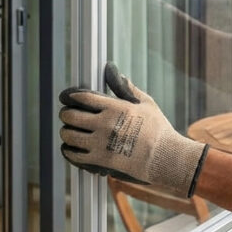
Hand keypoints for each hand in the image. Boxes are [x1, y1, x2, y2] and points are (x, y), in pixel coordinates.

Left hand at [59, 62, 208, 197]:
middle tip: (68, 115)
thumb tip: (111, 69)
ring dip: (67, 132)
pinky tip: (72, 147)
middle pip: (70, 116)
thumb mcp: (145, 103)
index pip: (82, 97)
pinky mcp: (100, 161)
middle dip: (66, 114)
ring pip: (68, 136)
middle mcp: (105, 125)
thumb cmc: (158, 130)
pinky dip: (68, 150)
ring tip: (71, 131)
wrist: (165, 159)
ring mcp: (101, 144)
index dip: (70, 96)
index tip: (66, 97)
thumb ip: (125, 87)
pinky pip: (73, 155)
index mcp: (115, 108)